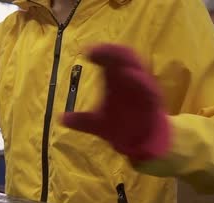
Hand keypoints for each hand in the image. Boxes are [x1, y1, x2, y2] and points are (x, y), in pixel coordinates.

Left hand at [62, 44, 170, 161]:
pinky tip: (128, 75)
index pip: (109, 59)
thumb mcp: (97, 124)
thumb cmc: (121, 126)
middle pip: (123, 58)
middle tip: (95, 50)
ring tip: (110, 55)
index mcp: (117, 80)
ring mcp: (143, 89)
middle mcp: (131, 80)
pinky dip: (140, 80)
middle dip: (111, 51)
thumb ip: (81, 121)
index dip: (99, 52)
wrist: (142, 141)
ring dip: (125, 61)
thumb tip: (60, 118)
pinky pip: (149, 88)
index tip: (84, 52)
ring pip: (137, 68)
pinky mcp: (153, 101)